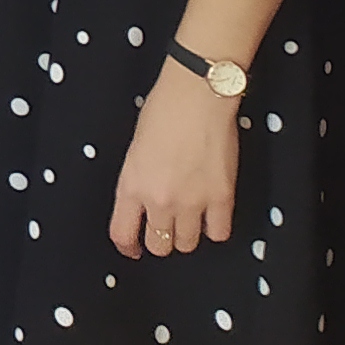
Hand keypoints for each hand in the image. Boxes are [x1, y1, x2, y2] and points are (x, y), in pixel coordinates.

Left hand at [110, 61, 241, 256]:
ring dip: (187, 235)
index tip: (134, 248)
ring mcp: (192, 202)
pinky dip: (215, 227)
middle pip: (159, 246)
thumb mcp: (135, 150)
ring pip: (188, 244)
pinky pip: (219, 233)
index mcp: (131, 186)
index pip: (122, 235)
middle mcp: (159, 201)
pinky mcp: (222, 198)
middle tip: (166, 228)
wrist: (196, 96)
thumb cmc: (162, 112)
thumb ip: (138, 182)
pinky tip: (212, 214)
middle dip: (161, 240)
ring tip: (190, 218)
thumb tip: (145, 202)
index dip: (128, 247)